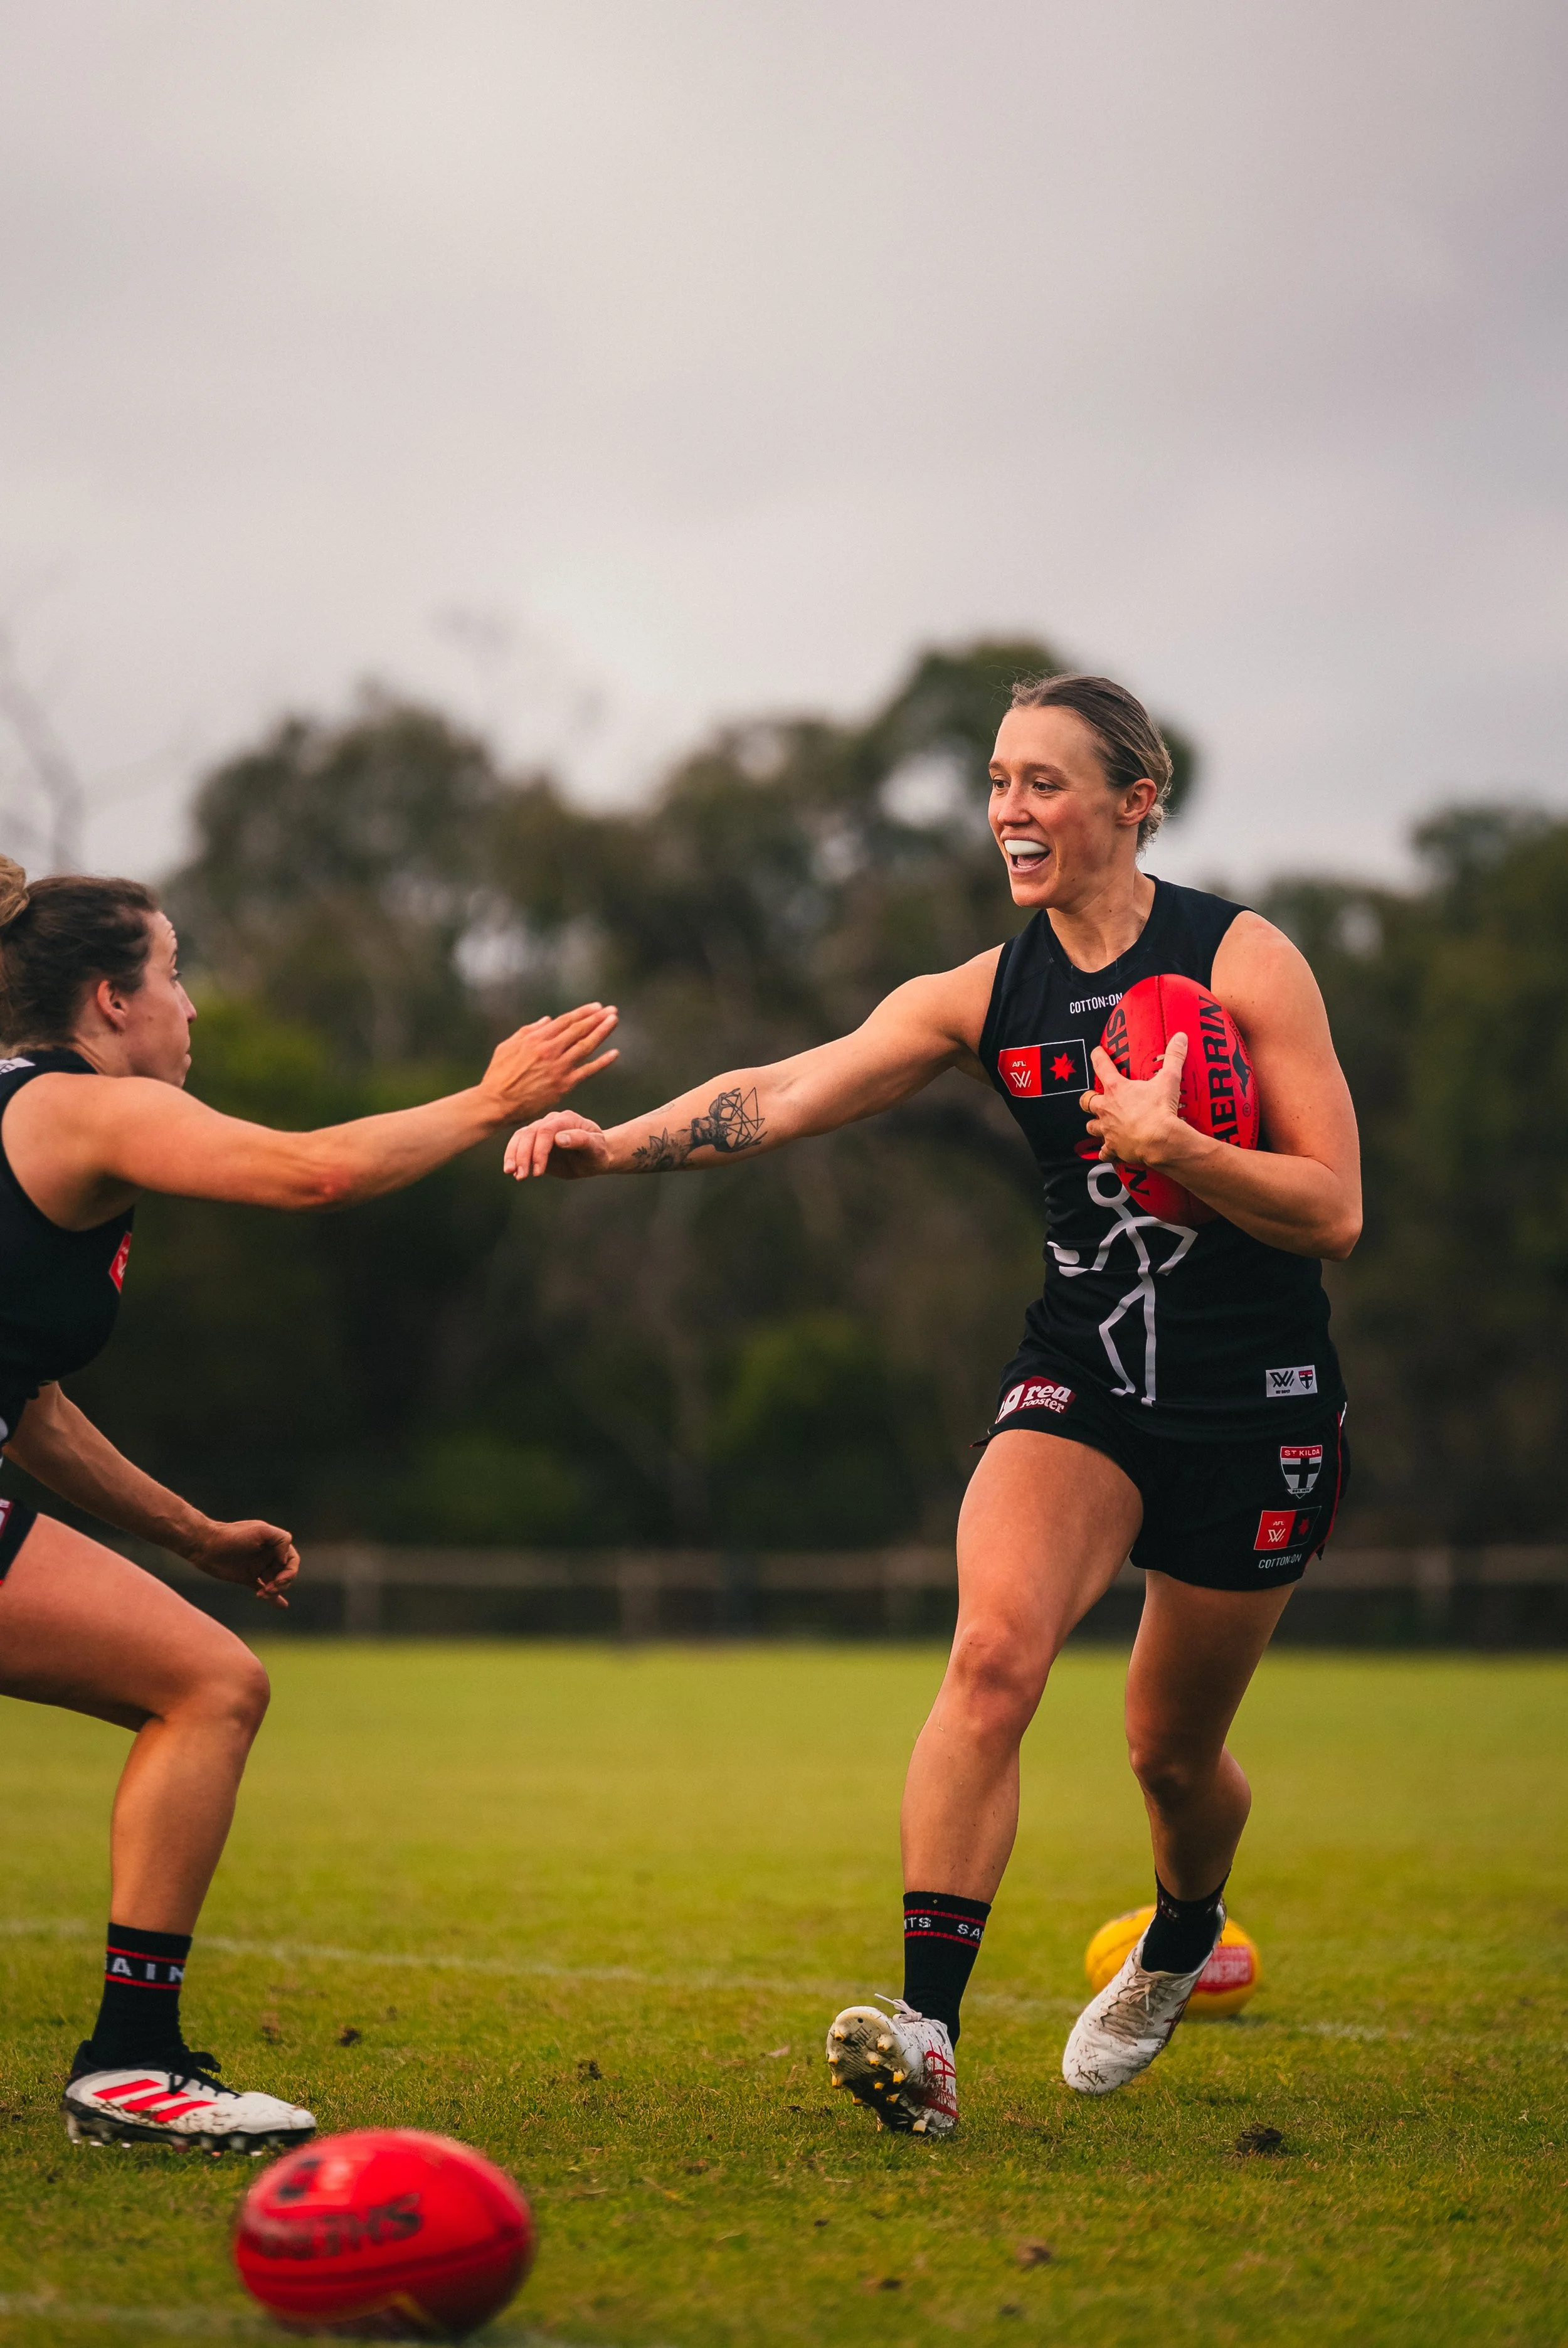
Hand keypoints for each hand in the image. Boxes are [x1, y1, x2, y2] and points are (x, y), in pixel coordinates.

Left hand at [185, 1518, 299, 1609]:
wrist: (206, 1546)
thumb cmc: (232, 1535)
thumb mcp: (261, 1530)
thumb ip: (280, 1539)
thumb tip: (285, 1559)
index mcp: (274, 1544)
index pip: (292, 1560)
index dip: (289, 1571)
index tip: (277, 1578)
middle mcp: (268, 1555)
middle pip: (286, 1573)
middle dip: (281, 1584)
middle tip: (269, 1589)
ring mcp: (259, 1567)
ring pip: (276, 1583)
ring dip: (275, 1591)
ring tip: (263, 1595)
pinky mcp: (248, 1578)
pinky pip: (265, 1588)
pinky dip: (273, 1598)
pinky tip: (281, 1606)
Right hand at [478, 1005, 618, 1125]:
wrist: (496, 1103)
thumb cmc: (498, 1075)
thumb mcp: (508, 1046)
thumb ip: (528, 1031)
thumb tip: (547, 1020)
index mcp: (536, 1039)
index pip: (565, 1021)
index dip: (583, 1013)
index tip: (596, 1007)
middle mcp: (549, 1050)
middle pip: (579, 1029)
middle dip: (597, 1018)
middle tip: (612, 1010)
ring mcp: (558, 1067)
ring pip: (586, 1045)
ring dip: (602, 1032)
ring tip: (614, 1021)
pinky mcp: (563, 1085)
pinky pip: (587, 1071)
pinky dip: (602, 1062)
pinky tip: (615, 1053)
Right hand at [503, 1108, 613, 1179]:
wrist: (594, 1156)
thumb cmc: (598, 1151)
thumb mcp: (596, 1148)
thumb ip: (581, 1140)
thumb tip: (559, 1138)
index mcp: (566, 1119)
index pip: (546, 1131)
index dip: (539, 1150)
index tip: (538, 1171)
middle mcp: (551, 1122)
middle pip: (529, 1133)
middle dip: (523, 1155)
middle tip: (521, 1176)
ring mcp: (541, 1130)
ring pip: (520, 1137)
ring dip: (513, 1155)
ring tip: (512, 1173)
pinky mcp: (534, 1142)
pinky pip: (519, 1145)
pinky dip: (513, 1157)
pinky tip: (512, 1171)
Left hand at [1082, 1030, 1190, 1168]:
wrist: (1159, 1140)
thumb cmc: (1160, 1110)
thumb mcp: (1169, 1079)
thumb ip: (1174, 1057)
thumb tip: (1180, 1038)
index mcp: (1116, 1089)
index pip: (1101, 1065)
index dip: (1098, 1057)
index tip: (1097, 1052)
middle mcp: (1107, 1108)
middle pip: (1087, 1101)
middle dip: (1090, 1099)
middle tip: (1095, 1098)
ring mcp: (1108, 1129)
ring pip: (1091, 1126)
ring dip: (1095, 1124)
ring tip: (1101, 1124)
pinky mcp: (1113, 1147)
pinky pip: (1104, 1152)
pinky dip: (1106, 1151)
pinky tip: (1109, 1151)